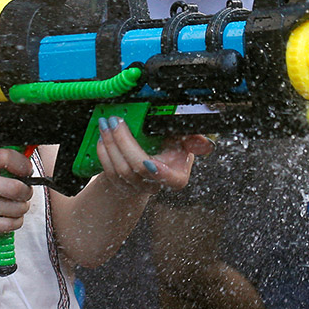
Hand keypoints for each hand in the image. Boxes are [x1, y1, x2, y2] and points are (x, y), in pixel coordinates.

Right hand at [0, 148, 34, 242]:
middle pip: (15, 187)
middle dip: (26, 191)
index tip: (27, 171)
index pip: (7, 157)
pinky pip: (8, 224)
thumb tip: (23, 164)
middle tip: (24, 191)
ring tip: (17, 204)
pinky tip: (11, 216)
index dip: (24, 165)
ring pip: (15, 208)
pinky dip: (16, 221)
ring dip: (22, 207)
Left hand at [95, 117, 211, 193]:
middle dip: (123, 142)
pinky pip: (108, 171)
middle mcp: (154, 185)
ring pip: (118, 169)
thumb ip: (193, 141)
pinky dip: (104, 152)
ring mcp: (135, 188)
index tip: (146, 157)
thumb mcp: (183, 143)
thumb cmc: (170, 151)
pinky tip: (103, 137)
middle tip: (116, 121)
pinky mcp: (119, 186)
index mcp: (175, 178)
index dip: (153, 168)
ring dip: (110, 144)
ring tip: (106, 124)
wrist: (151, 165)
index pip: (163, 176)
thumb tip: (205, 145)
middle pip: (134, 168)